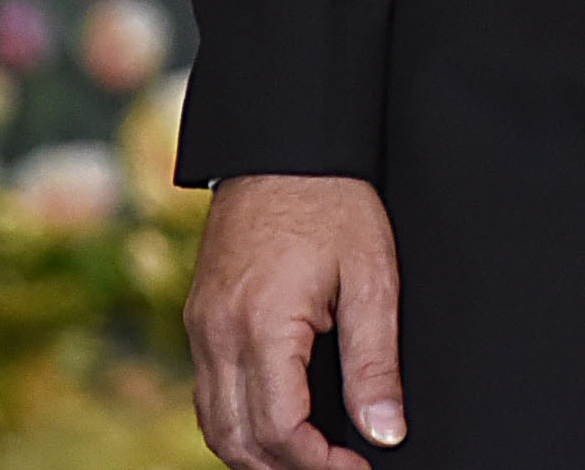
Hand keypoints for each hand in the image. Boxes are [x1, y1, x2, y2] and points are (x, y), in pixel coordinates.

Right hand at [187, 172, 404, 466]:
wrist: (282, 148)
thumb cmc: (333, 202)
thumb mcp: (371, 277)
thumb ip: (375, 361)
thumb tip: (385, 431)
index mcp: (261, 325)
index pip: (280, 431)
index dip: (320, 464)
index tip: (361, 466)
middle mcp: (217, 335)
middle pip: (238, 441)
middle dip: (288, 469)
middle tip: (339, 466)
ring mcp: (200, 329)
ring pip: (215, 426)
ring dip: (258, 454)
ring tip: (311, 456)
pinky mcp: (199, 320)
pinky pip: (207, 395)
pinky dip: (238, 423)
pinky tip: (277, 423)